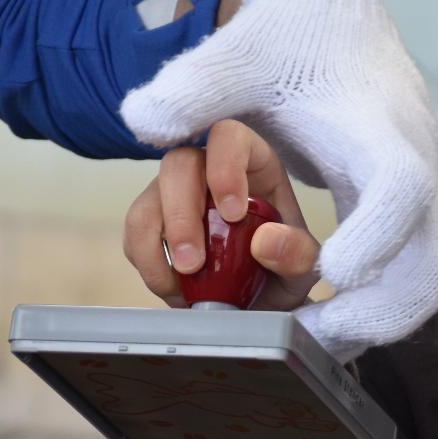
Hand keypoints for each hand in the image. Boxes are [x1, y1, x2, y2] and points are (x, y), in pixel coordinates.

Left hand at [119, 0, 437, 360]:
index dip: (376, 238)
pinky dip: (373, 310)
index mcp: (378, 126)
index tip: (333, 273)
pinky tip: (325, 329)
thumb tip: (141, 123)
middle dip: (379, 313)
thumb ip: (195, 85)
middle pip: (435, 263)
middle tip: (316, 336)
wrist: (340, 22)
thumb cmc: (291, 40)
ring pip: (430, 282)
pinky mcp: (418, 214)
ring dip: (375, 323)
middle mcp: (418, 166)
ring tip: (310, 342)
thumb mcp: (240, 53)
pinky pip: (411, 279)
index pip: (399, 189)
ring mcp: (427, 196)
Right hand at [122, 120, 318, 311]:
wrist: (260, 300)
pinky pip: (134, 235)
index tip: (233, 214)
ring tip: (182, 284)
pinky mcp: (152, 225)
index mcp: (251, 163)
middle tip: (194, 264)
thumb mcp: (303, 268)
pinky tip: (176, 289)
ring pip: (147, 201)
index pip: (228, 137)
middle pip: (177, 166)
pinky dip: (148, 265)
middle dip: (181, 216)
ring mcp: (174, 195)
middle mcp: (207, 170)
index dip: (224, 167)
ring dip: (155, 245)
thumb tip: (265, 242)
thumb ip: (297, 255)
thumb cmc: (282, 269)